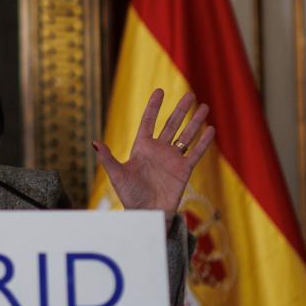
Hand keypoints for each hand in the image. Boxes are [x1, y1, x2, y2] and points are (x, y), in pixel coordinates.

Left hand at [92, 89, 213, 214]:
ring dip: (195, 122)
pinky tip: (211, 130)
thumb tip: (95, 142)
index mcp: (142, 148)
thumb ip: (108, 158)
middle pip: (172, 125)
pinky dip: (203, 142)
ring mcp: (172, 159)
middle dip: (181, 110)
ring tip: (204, 108)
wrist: (146, 214)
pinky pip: (195, 153)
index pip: (149, 122)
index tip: (159, 91)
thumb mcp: (117, 175)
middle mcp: (159, 150)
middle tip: (191, 94)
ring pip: (186, 136)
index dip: (154, 107)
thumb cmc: (129, 196)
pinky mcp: (183, 170)